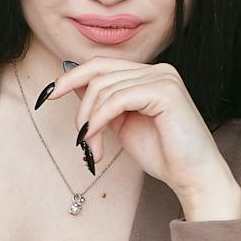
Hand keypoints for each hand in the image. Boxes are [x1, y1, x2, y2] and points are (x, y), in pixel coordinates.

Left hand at [55, 58, 240, 220]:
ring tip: (91, 149)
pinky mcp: (166, 91)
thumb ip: (101, 102)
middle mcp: (159, 70)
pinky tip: (94, 139)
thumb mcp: (120, 123)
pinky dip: (99, 120)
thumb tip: (71, 83)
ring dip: (89, 122)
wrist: (192, 176)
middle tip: (76, 137)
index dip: (71, 77)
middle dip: (80, 106)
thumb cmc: (161, 153)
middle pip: (99, 73)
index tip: (48, 95)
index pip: (101, 65)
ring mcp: (164, 78)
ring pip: (104, 89)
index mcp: (148, 74)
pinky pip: (117, 99)